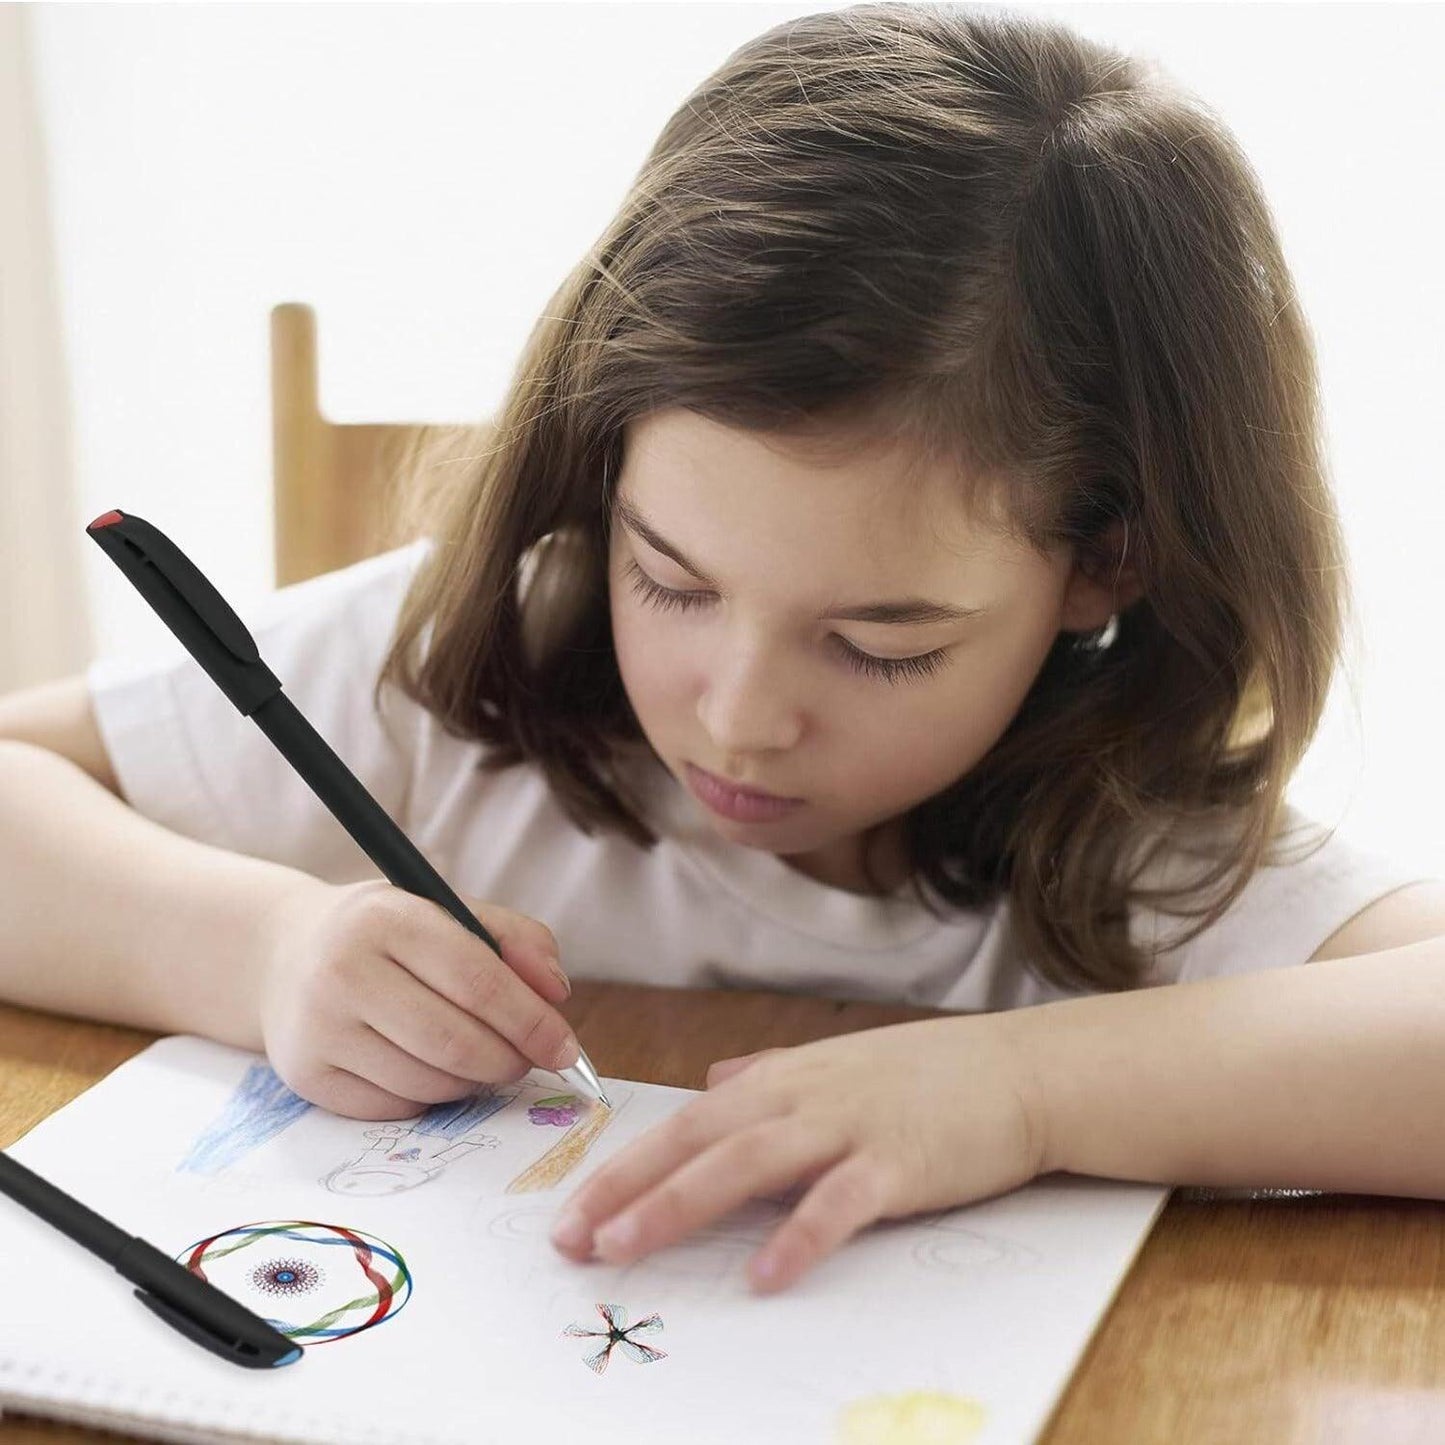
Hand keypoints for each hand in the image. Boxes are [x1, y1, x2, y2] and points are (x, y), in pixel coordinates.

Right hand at [257, 877, 575, 1118]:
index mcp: (387, 918)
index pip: (477, 980)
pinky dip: (431, 1098)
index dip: (531, 1020)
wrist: (284, 954)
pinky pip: (395, 1107)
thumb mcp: (448, 911)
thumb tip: (557, 996)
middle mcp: (343, 971)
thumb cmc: (388, 934)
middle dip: (509, 1060)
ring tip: (482, 1061)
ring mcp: (319, 1028)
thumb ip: (516, 940)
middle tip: (526, 1061)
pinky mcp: (307, 1076)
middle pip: (455, 1041)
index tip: (564, 1046)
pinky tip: (433, 1071)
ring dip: (474, 1082)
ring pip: (428, 1081)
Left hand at [549, 1015, 1046, 1292]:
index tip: (574, 1210)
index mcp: (782, 1079)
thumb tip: (715, 1080)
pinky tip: (764, 1275)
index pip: (685, 1123)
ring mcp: (848, 1126)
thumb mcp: (835, 1062)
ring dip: (680, 1204)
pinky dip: (799, 1235)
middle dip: (629, 1188)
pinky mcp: (898, 1162)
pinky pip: (839, 1202)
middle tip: (574, 1237)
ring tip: (628, 1246)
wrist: (1019, 1071)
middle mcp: (802, 1096)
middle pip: (699, 1141)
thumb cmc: (925, 1074)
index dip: (625, 1166)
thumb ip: (769, 1073)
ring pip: (747, 1162)